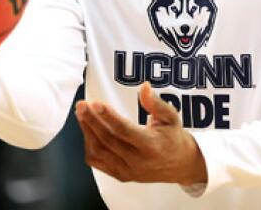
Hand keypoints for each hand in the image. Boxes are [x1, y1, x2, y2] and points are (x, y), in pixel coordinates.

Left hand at [76, 82, 207, 184]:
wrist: (178, 165)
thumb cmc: (173, 138)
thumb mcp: (171, 117)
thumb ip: (155, 103)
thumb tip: (144, 86)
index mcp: (151, 146)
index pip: (125, 130)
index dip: (109, 116)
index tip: (96, 103)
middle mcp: (138, 161)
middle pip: (108, 140)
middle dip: (92, 120)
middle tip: (82, 105)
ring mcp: (127, 170)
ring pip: (99, 151)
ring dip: (87, 131)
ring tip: (81, 114)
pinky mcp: (120, 175)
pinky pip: (97, 161)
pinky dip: (89, 145)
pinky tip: (87, 130)